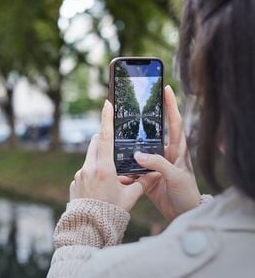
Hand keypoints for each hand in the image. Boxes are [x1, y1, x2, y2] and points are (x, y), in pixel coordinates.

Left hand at [70, 100, 142, 211]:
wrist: (89, 229)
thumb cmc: (111, 213)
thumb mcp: (130, 197)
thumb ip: (140, 183)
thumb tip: (150, 174)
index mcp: (104, 168)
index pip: (105, 137)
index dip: (106, 118)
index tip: (106, 103)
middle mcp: (89, 168)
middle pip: (96, 143)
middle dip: (104, 139)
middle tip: (114, 146)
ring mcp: (79, 174)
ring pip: (90, 156)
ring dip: (99, 157)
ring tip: (109, 173)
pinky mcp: (75, 181)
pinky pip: (85, 169)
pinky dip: (93, 171)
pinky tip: (99, 186)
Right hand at [123, 85, 200, 220]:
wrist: (182, 213)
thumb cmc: (186, 193)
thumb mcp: (176, 176)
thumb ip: (158, 164)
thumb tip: (138, 155)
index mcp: (177, 149)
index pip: (174, 122)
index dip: (171, 105)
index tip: (166, 88)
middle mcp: (165, 153)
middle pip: (154, 131)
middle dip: (144, 118)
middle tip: (132, 106)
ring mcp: (154, 163)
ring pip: (140, 149)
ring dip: (129, 144)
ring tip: (117, 134)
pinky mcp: (146, 175)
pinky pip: (133, 168)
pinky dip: (125, 168)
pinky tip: (116, 166)